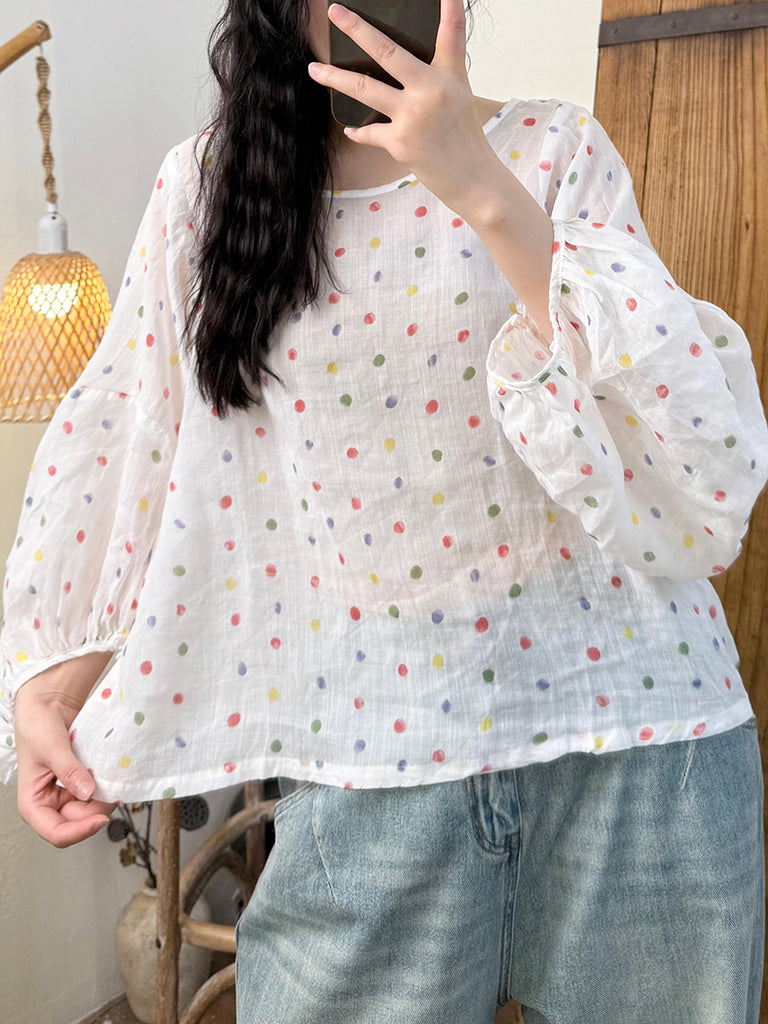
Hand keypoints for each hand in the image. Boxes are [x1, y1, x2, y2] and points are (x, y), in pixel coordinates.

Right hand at [14, 683, 119, 848]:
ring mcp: (66, 792)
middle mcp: (49, 802)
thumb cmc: (37, 725)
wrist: (50, 704)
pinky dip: (105, 787)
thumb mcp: (51, 748)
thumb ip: (69, 772)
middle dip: (97, 809)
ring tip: (112, 779)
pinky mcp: (79, 782)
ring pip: (90, 809)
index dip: (79, 831)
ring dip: (103, 798)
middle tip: (114, 790)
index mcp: (33, 803)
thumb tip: (87, 792)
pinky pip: (95, 793)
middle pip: (78, 821)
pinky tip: (110, 775)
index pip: (56, 832)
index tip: (102, 819)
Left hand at [307, 0, 498, 210]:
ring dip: (334, 78)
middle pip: (387, 51)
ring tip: (314, 70)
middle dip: (357, 29)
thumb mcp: (460, 97)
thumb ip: (437, 75)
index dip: (450, 6)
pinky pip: (369, 132)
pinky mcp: (401, 142)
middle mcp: (431, 90)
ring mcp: (414, 116)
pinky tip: (350, 130)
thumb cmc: (465, 139)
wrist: (473, 179)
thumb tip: (408, 65)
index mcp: (449, 76)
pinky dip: (358, 132)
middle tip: (335, 12)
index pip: (452, 32)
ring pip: (364, 88)